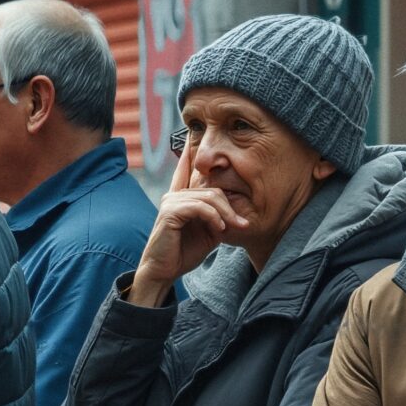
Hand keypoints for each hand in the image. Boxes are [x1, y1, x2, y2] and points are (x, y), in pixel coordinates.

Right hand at [127, 143, 250, 305]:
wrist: (164, 271)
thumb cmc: (183, 253)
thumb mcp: (207, 232)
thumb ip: (217, 217)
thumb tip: (235, 212)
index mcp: (180, 198)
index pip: (185, 169)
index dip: (189, 152)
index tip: (191, 135)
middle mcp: (173, 195)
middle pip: (211, 188)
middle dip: (230, 206)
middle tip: (242, 223)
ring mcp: (170, 202)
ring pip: (209, 197)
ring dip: (225, 215)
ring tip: (230, 229)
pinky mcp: (170, 212)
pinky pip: (200, 208)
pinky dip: (214, 218)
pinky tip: (218, 230)